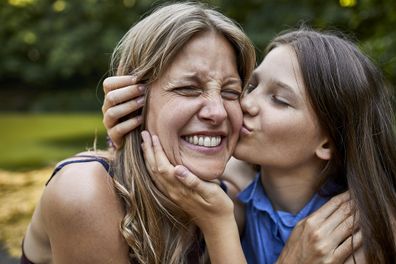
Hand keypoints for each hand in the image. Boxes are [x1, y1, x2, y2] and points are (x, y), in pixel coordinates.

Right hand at [102, 75, 145, 147]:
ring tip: (143, 102)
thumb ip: (140, 87)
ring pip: (113, 112)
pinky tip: (141, 119)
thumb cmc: (139, 111)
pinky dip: (130, 123)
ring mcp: (108, 122)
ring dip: (129, 106)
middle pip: (111, 97)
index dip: (122, 80)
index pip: (108, 84)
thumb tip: (152, 70)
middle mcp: (106, 108)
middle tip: (143, 89)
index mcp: (110, 96)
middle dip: (128, 92)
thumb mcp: (138, 98)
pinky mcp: (113, 136)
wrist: (134, 136)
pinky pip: (118, 129)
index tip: (138, 78)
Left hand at [141, 130, 245, 262]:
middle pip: (154, 169)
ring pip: (154, 174)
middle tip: (143, 135)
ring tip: (145, 145)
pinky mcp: (175, 196)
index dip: (157, 150)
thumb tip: (178, 169)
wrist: (217, 225)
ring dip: (148, 158)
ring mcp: (172, 194)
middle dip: (148, 151)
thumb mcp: (211, 192)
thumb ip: (193, 181)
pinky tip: (153, 163)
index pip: (163, 166)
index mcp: (180, 188)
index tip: (153, 136)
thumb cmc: (218, 206)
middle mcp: (172, 191)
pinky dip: (152, 168)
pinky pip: (158, 180)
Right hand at [277, 192, 362, 263]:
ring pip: (350, 226)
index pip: (333, 204)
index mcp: (310, 222)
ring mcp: (326, 246)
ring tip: (367, 211)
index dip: (346, 196)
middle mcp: (318, 232)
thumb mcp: (300, 228)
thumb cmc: (295, 248)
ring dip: (360, 217)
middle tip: (364, 199)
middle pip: (343, 213)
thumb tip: (332, 206)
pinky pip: (351, 244)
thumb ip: (315, 217)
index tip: (354, 192)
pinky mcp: (333, 259)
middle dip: (355, 204)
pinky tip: (365, 230)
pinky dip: (360, 236)